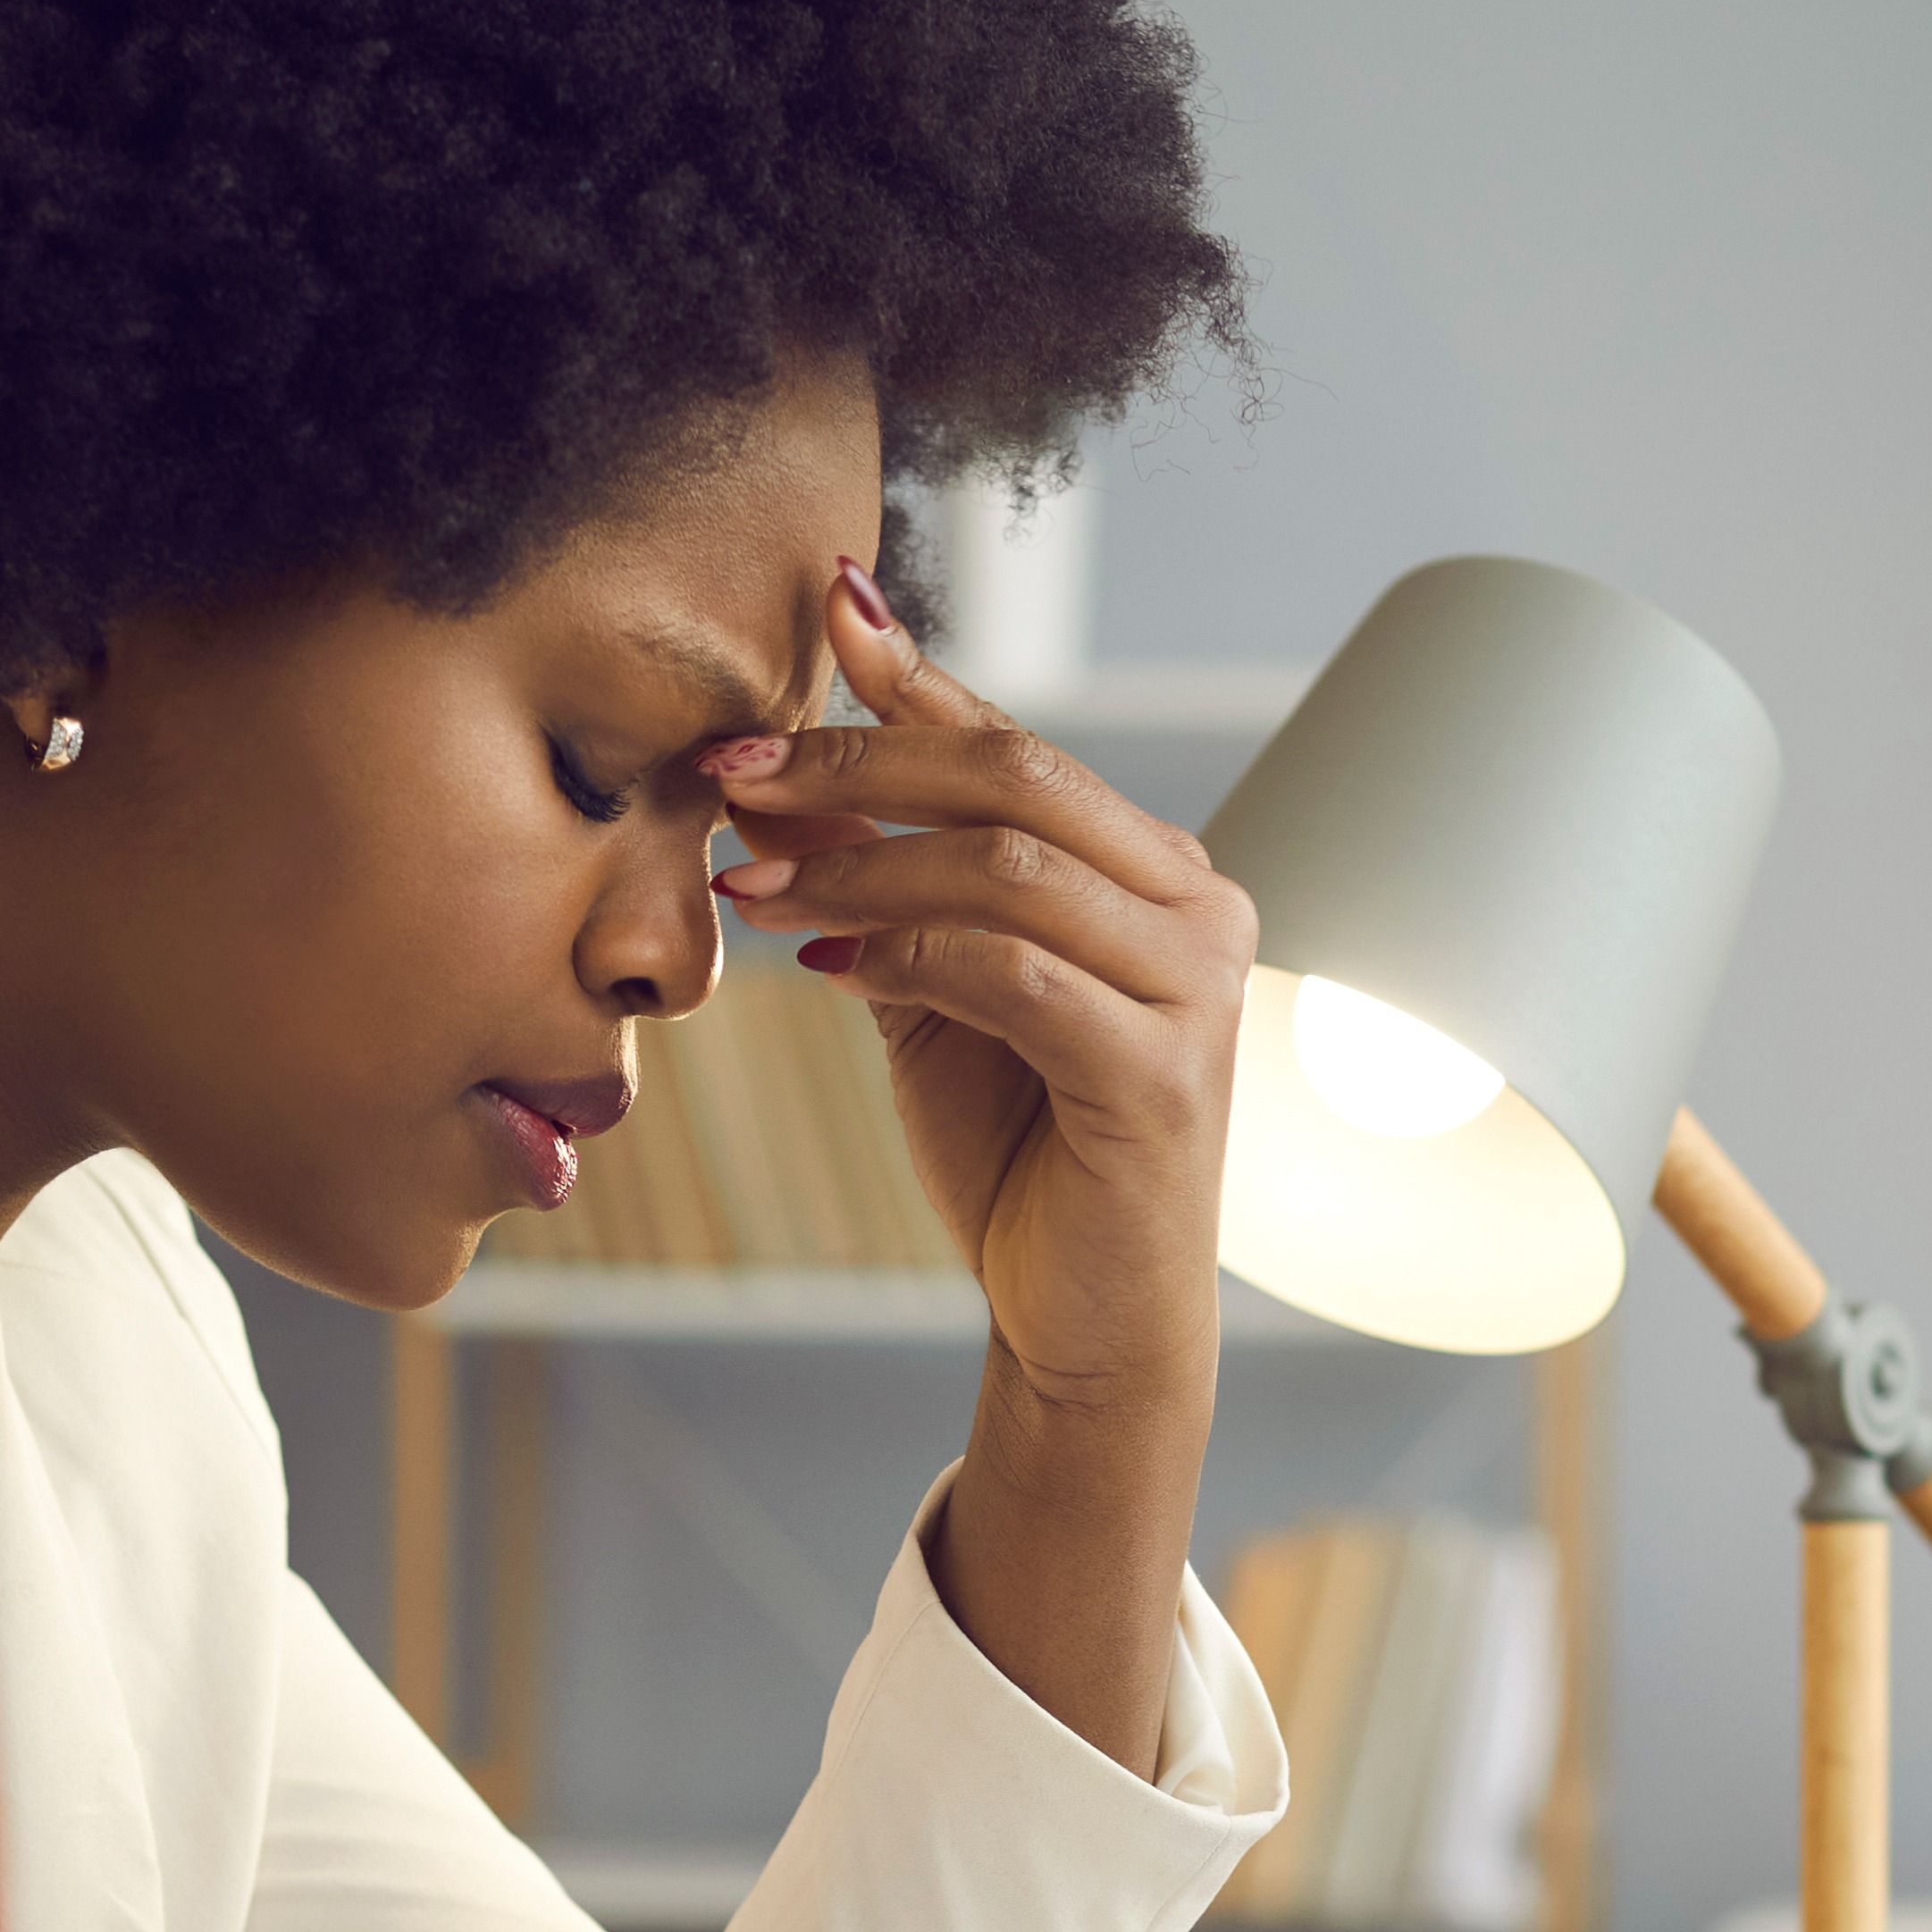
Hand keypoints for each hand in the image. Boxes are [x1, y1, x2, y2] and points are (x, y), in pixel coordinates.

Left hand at [705, 565, 1252, 1411]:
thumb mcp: (929, 988)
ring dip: (855, 867)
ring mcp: (1196, 989)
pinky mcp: (1163, 1076)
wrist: (1086, 1320)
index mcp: (1155, 872)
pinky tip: (820, 967)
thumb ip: (880, 879)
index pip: (1020, 743)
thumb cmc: (1017, 1152)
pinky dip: (903, 957)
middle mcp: (1199, 907)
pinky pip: (1013, 975)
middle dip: (860, 763)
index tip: (819, 611)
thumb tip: (771, 770)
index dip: (914, 678)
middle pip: (1016, 777)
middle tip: (732, 771)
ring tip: (744, 885)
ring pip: (1004, 872)